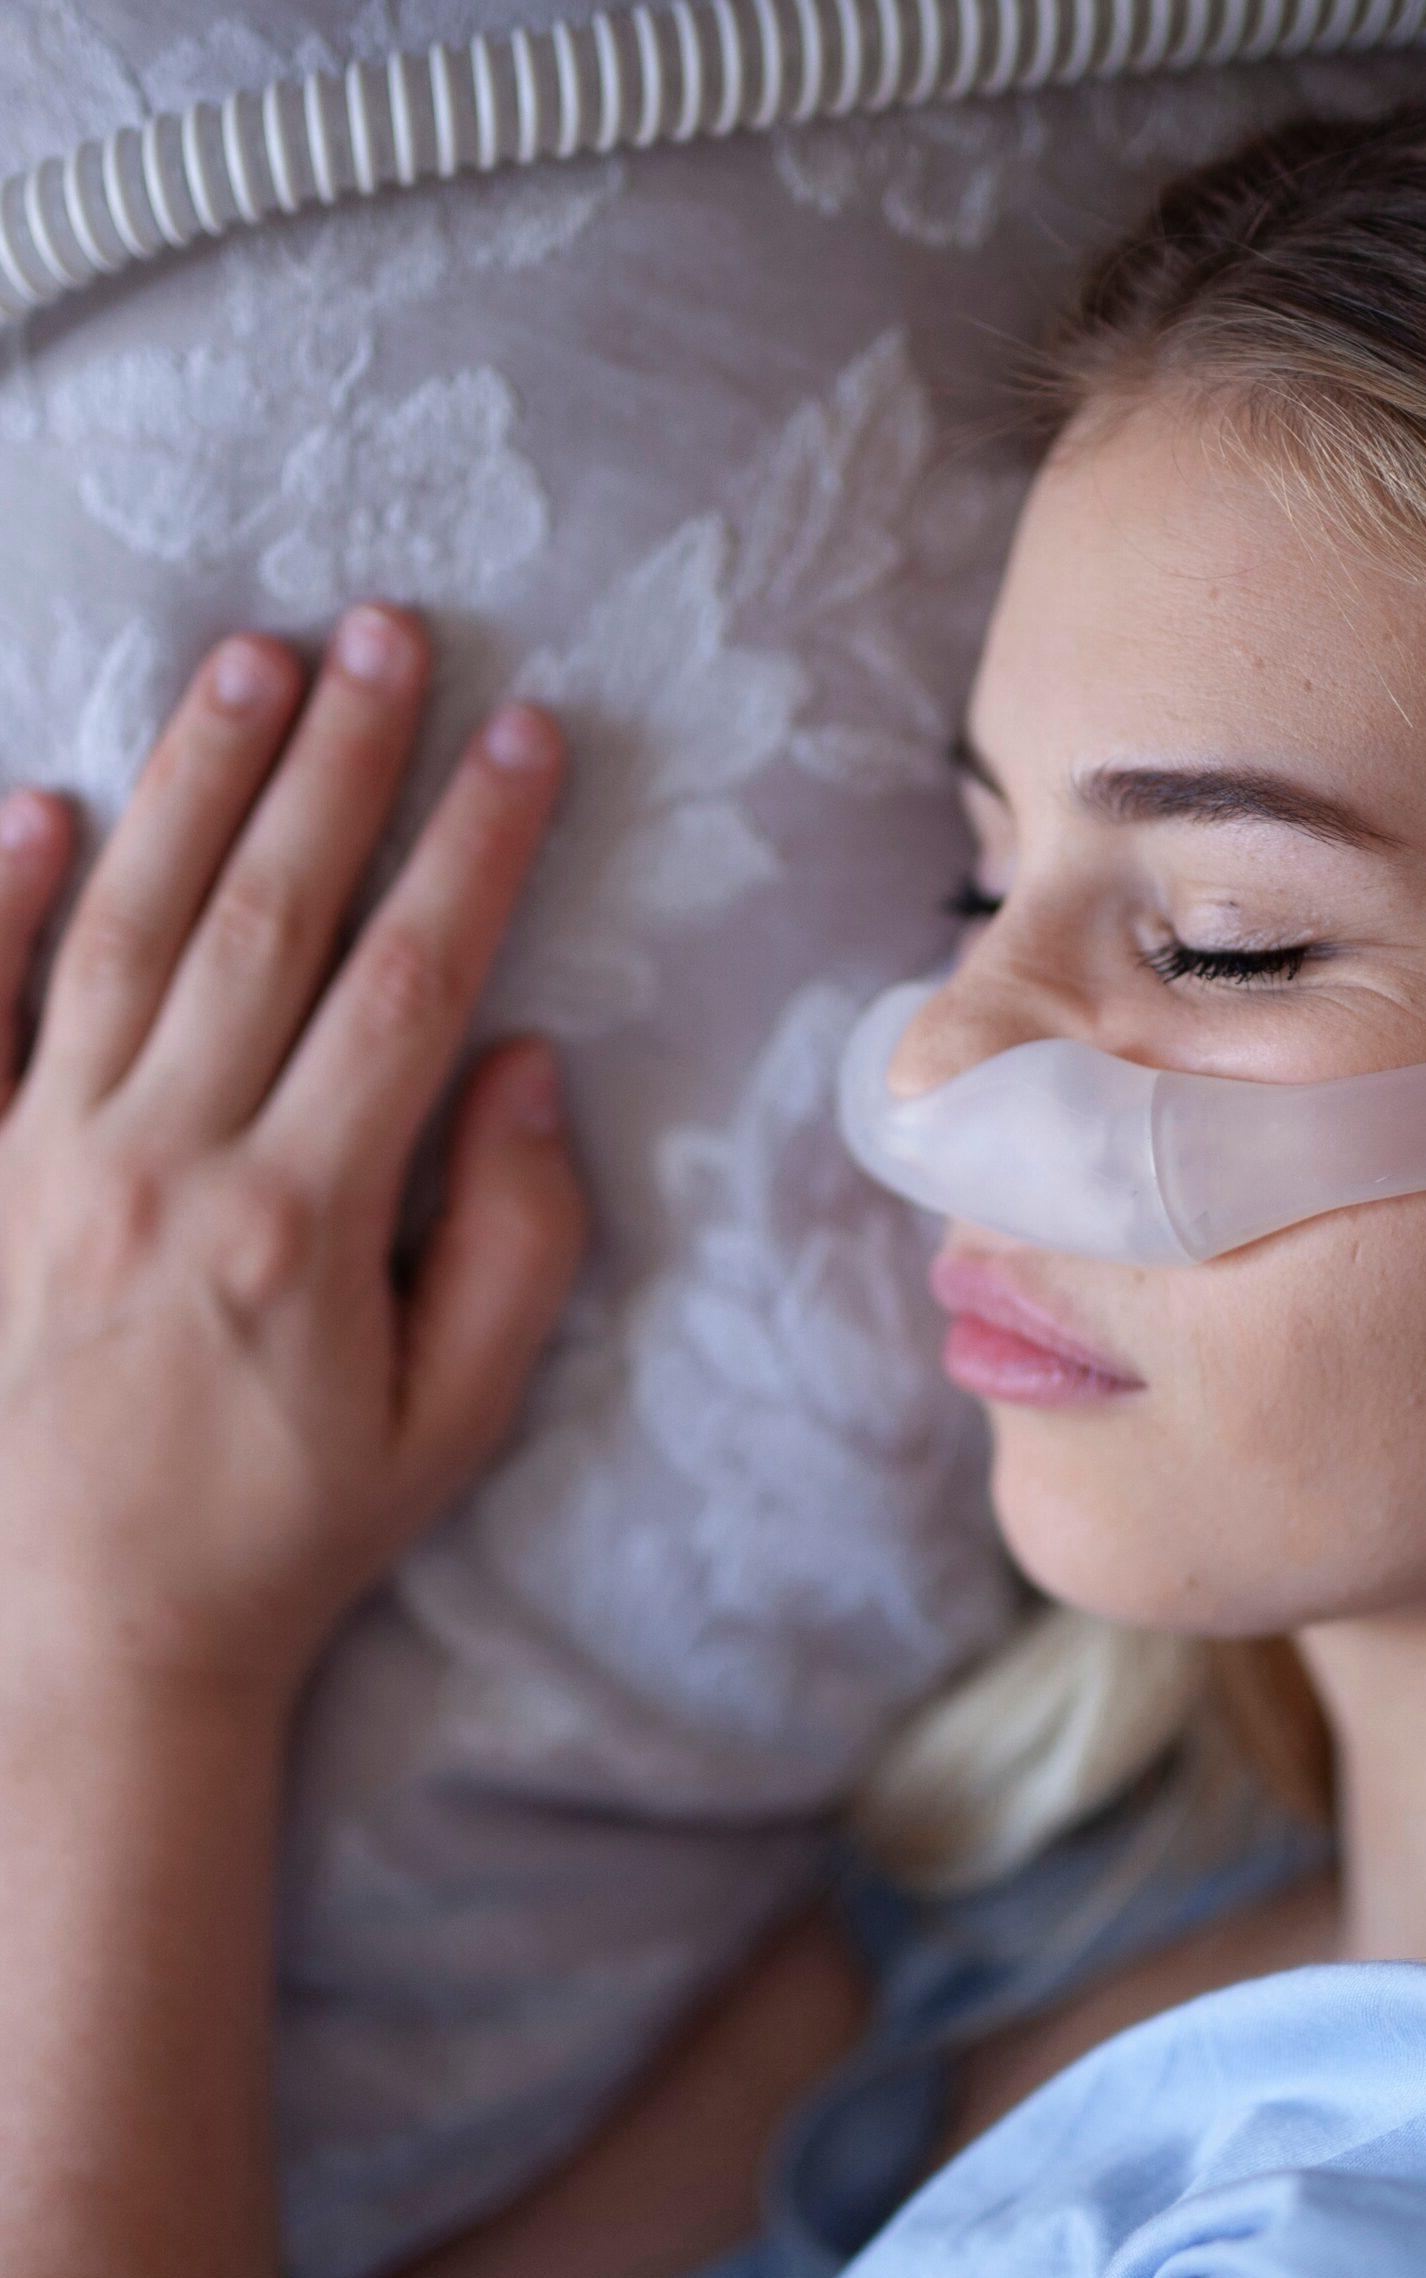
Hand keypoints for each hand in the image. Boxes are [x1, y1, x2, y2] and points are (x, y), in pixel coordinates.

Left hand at [0, 606, 585, 1721]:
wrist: (71, 1647)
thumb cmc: (284, 1535)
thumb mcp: (450, 1416)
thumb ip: (509, 1239)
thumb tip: (525, 1068)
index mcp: (301, 1217)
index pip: (412, 980)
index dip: (476, 844)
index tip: (525, 733)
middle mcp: (162, 1161)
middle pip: (269, 918)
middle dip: (341, 764)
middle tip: (386, 631)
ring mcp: (36, 1163)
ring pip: (123, 930)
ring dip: (195, 785)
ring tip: (250, 660)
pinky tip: (36, 800)